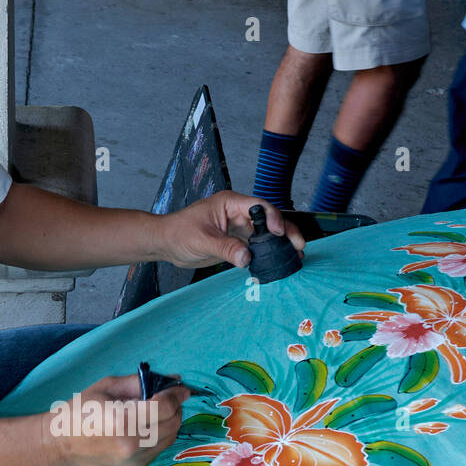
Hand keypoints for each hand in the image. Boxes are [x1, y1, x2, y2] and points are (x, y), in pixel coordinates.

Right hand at [44, 374, 191, 465]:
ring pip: (170, 437)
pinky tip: (146, 427)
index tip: (181, 388)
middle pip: (173, 423)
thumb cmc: (79, 411)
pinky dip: (160, 436)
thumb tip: (171, 379)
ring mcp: (134, 459)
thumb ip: (140, 383)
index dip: (177, 394)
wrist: (58, 444)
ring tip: (158, 411)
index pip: (165, 406)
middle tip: (169, 397)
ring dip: (170, 422)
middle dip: (175, 407)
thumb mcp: (107, 387)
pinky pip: (159, 449)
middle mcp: (132, 443)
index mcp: (123, 419)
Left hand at [157, 191, 304, 269]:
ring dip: (280, 244)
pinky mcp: (236, 241)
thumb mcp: (202, 240)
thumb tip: (246, 257)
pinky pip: (256, 246)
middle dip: (285, 232)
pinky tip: (278, 262)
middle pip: (268, 219)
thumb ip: (225, 248)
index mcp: (230, 203)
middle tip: (299, 246)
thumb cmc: (178, 233)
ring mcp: (238, 227)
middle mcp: (237, 213)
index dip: (273, 218)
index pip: (258, 206)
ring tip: (295, 256)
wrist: (166, 244)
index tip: (280, 233)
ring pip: (265, 234)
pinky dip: (268, 253)